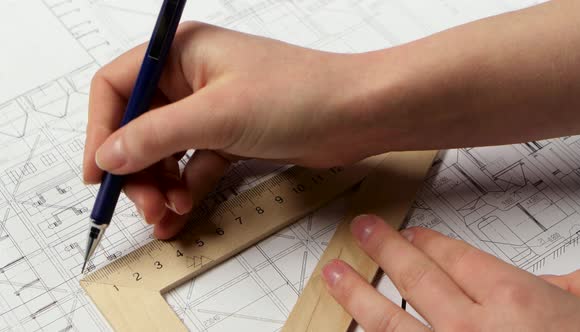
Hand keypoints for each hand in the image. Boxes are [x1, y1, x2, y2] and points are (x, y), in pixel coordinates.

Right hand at [83, 22, 395, 238]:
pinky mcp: (232, 136)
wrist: (356, 115)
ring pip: (166, 151)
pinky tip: (184, 211)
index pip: (117, 87)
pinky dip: (186, 188)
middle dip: (135, 169)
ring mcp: (212, 110)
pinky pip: (194, 164)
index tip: (97, 173)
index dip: (99, 130)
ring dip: (160, 184)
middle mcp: (192, 79)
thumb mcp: (217, 115)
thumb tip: (108, 155)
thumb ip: (155, 136)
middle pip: (138, 126)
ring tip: (168, 214)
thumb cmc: (298, 95)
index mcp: (181, 54)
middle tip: (144, 205)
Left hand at [322, 215, 579, 330]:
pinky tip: (355, 331)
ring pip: (391, 323)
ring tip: (334, 275)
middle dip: (386, 250)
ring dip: (358, 295)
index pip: (458, 258)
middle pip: (418, 277)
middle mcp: (474, 328)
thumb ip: (571, 291)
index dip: (431, 243)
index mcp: (515, 299)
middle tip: (363, 231)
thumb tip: (559, 283)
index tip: (412, 234)